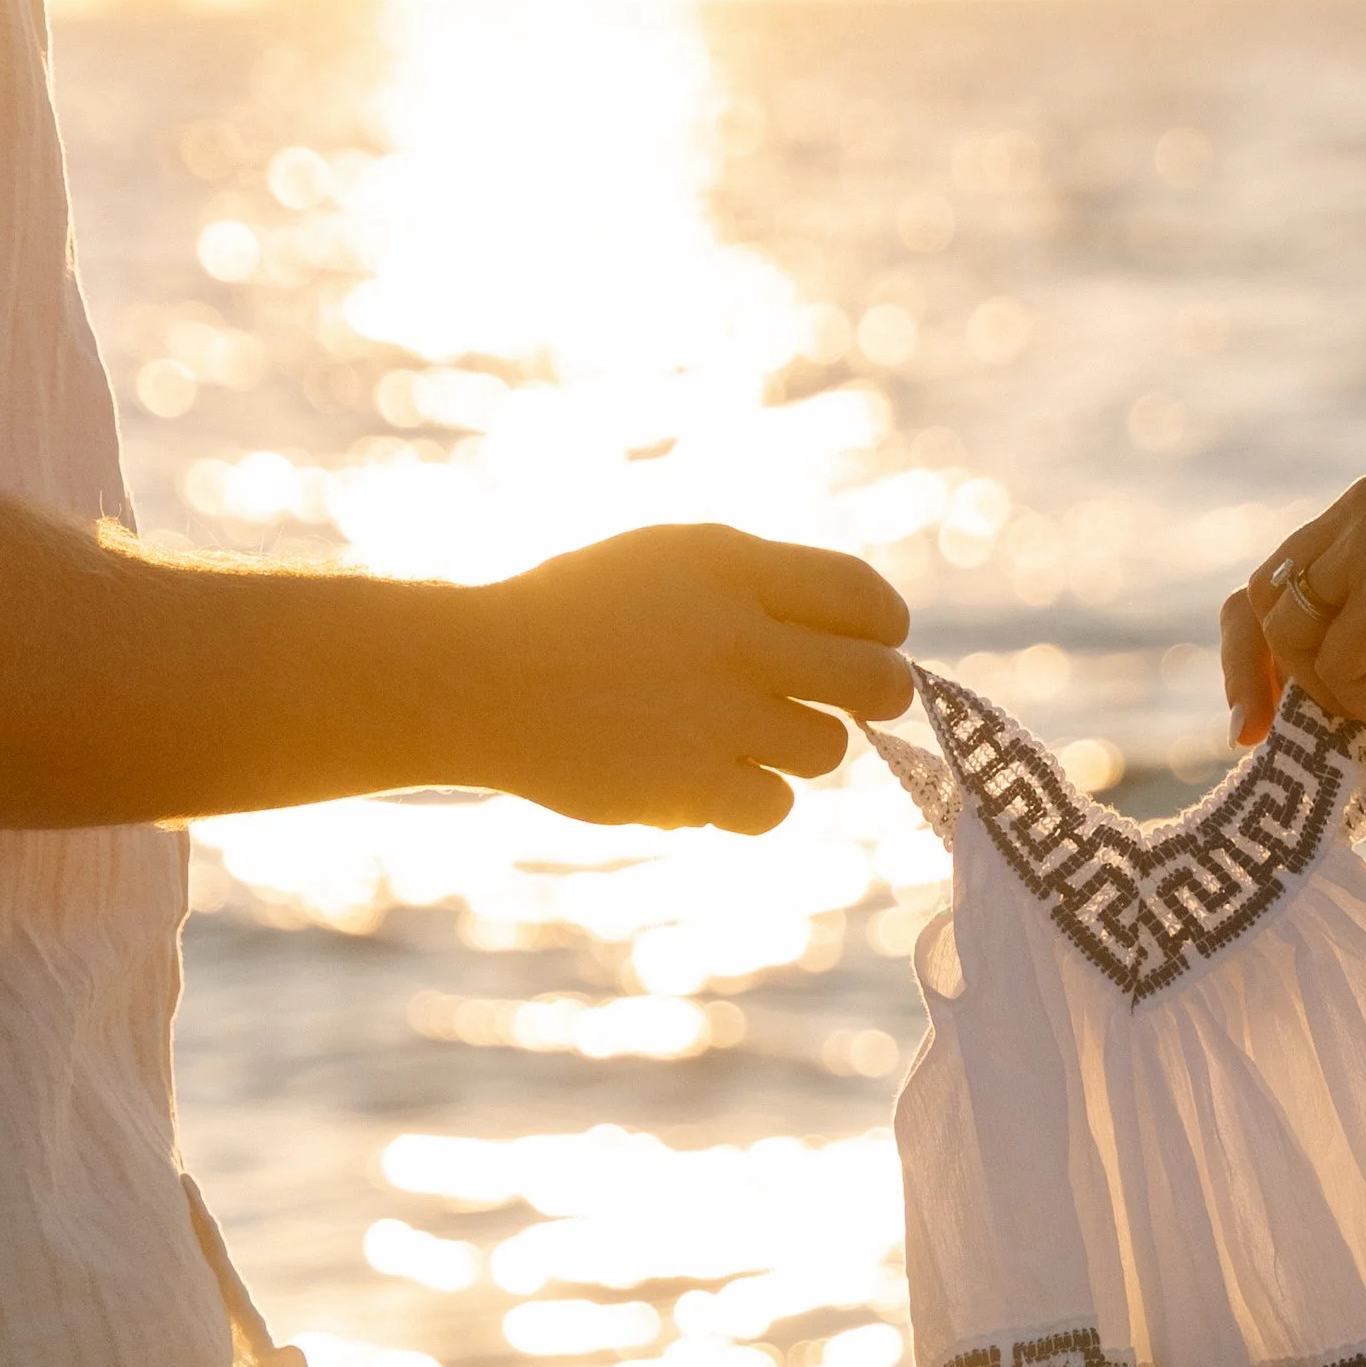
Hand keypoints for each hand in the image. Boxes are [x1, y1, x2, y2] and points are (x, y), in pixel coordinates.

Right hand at [475, 523, 912, 829]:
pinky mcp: (692, 785)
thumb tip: (862, 634)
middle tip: (851, 698)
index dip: (883, 625)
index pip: (862, 597)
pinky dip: (753, 797)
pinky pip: (776, 805)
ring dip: (800, 745)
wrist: (481, 677)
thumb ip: (761, 586)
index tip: (875, 639)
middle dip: (877, 691)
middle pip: (876, 680)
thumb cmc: (578, 612)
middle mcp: (735, 636)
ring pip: (827, 749)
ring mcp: (717, 716)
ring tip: (744, 732)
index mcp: (731, 566)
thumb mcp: (669, 561)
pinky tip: (713, 775)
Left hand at [1222, 463, 1365, 734]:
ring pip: (1291, 635)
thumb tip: (1352, 702)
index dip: (1265, 639)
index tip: (1266, 704)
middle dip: (1257, 675)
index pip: (1286, 568)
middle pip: (1258, 596)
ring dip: (1337, 695)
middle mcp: (1361, 510)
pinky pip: (1339, 665)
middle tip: (1271, 737)